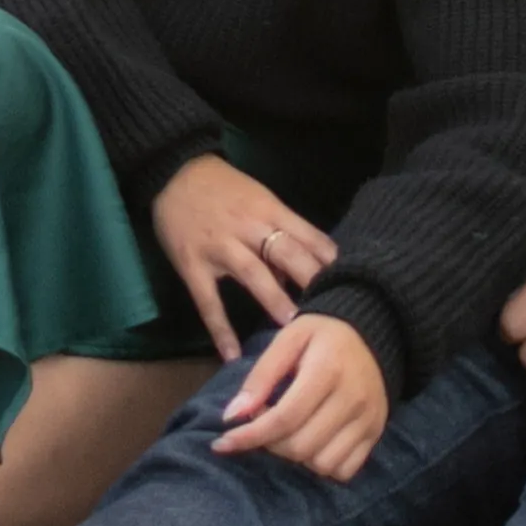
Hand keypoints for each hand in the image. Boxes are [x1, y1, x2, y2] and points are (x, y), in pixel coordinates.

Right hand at [146, 148, 333, 363]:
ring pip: (253, 274)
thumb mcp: (258, 198)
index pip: (307, 234)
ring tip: (294, 328)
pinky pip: (209, 302)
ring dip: (275, 300)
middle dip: (310, 279)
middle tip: (332, 311)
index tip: (352, 283)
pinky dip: (220, 330)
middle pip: (286, 252)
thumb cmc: (224, 187)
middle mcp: (248, 227)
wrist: (174, 171)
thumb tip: (299, 272)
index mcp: (269, 209)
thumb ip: (280, 232)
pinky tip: (232, 355)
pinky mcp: (193, 264)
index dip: (329, 259)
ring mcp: (220, 246)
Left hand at [210, 304, 388, 482]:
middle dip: (271, 444)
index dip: (250, 436)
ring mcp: (368, 420)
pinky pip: (344, 471)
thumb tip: (232, 417)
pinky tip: (313, 443)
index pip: (284, 418)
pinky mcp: (377, 434)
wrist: (373, 331)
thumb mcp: (289, 339)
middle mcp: (352, 399)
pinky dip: (323, 466)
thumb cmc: (323, 334)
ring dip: (296, 457)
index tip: (222, 444)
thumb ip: (261, 376)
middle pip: (300, 446)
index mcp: (327, 369)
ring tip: (289, 433)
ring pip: (321, 465)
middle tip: (262, 426)